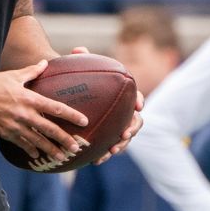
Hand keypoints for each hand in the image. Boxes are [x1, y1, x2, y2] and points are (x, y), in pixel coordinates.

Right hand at [0, 60, 88, 162]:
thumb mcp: (13, 75)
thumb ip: (31, 71)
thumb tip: (45, 63)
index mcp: (28, 98)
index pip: (55, 107)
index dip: (71, 115)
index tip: (84, 121)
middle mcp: (24, 113)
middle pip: (49, 129)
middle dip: (64, 139)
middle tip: (77, 147)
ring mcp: (14, 124)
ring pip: (37, 140)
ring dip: (50, 149)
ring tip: (61, 157)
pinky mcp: (4, 131)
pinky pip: (20, 143)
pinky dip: (29, 149)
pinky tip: (36, 155)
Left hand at [69, 47, 144, 164]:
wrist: (71, 94)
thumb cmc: (78, 79)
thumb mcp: (79, 68)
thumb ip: (81, 59)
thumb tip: (78, 50)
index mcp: (121, 95)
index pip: (135, 96)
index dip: (138, 100)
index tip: (137, 105)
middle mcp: (122, 111)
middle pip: (135, 121)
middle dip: (132, 129)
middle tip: (123, 134)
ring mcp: (116, 125)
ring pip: (125, 137)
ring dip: (121, 145)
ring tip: (111, 151)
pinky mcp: (107, 137)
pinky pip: (110, 147)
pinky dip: (106, 154)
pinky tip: (96, 161)